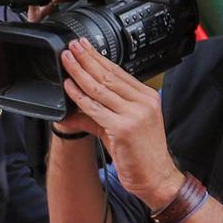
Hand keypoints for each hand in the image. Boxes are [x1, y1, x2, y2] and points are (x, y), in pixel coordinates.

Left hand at [58, 40, 182, 207]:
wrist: (155, 176)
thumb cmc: (140, 151)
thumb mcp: (120, 125)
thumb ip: (98, 111)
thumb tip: (74, 101)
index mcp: (146, 97)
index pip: (118, 72)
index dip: (98, 58)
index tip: (84, 47)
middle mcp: (143, 102)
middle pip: (109, 75)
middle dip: (87, 59)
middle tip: (72, 46)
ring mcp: (135, 114)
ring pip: (100, 88)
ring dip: (80, 72)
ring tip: (67, 60)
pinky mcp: (124, 128)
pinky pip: (96, 108)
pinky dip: (80, 96)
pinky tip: (69, 86)